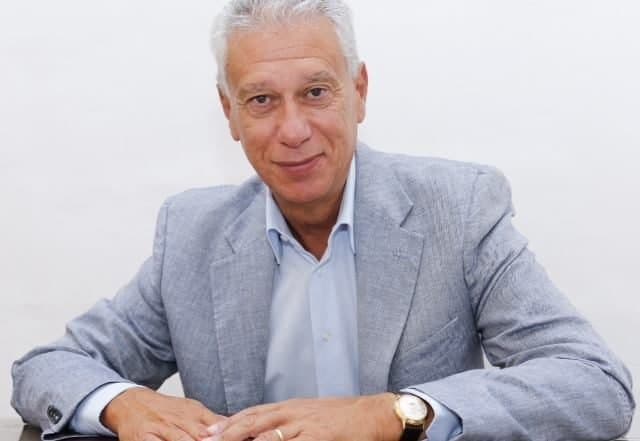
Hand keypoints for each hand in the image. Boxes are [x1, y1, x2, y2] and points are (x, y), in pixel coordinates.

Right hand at [102, 388, 225, 440]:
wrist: (131, 404)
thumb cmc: (164, 410)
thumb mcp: (190, 409)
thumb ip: (212, 420)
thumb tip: (235, 427)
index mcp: (194, 412)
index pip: (216, 425)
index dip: (227, 435)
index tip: (239, 439)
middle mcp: (179, 419)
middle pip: (201, 435)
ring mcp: (161, 429)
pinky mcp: (144, 439)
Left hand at [205, 393, 401, 440]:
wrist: (373, 414)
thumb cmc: (344, 417)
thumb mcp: (313, 415)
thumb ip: (292, 422)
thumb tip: (271, 432)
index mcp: (291, 406)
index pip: (254, 412)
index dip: (231, 422)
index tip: (211, 431)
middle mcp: (293, 412)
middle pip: (253, 421)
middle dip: (228, 432)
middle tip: (206, 440)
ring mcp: (304, 424)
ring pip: (266, 434)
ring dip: (244, 440)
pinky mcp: (317, 436)